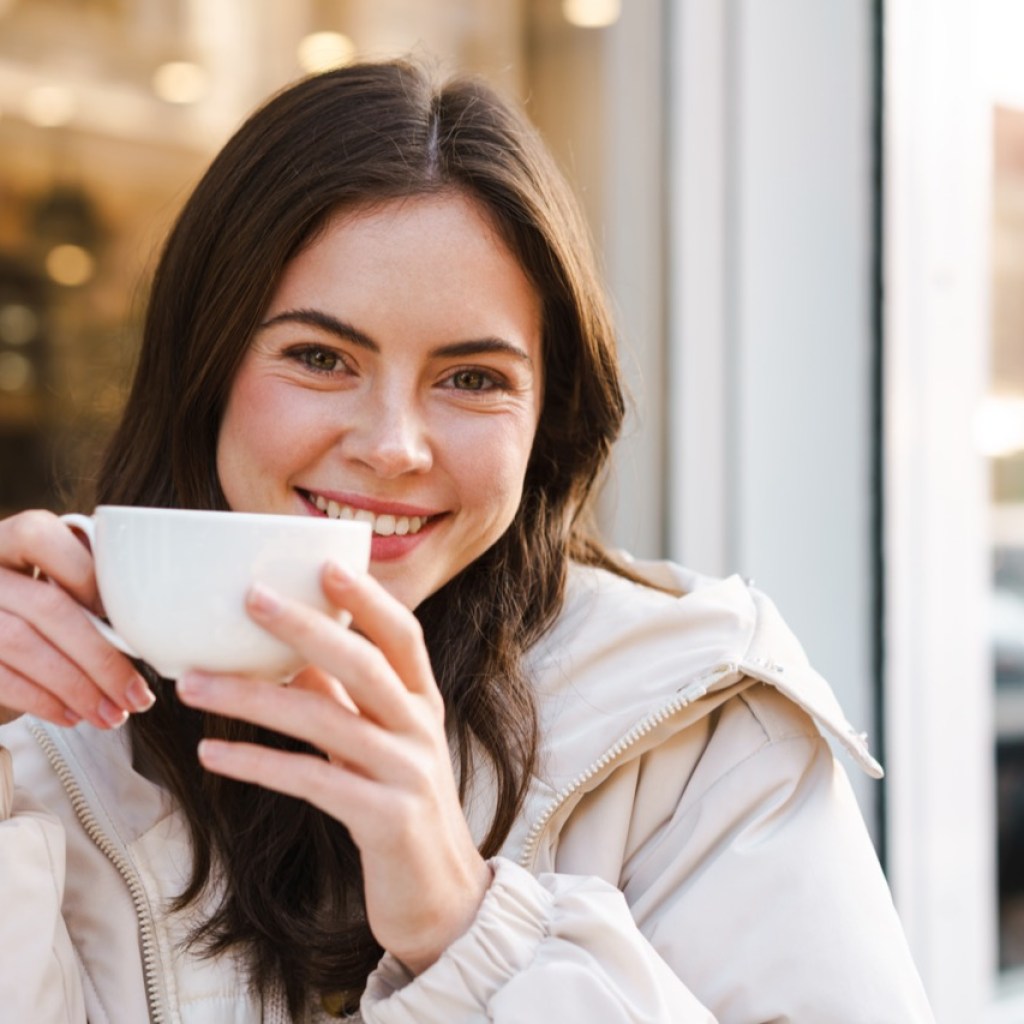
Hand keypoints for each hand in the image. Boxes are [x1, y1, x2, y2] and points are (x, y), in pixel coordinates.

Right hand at [0, 510, 154, 728]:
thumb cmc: (39, 601)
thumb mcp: (56, 575)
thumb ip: (90, 580)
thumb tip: (152, 617)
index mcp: (10, 539)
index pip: (41, 538)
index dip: (85, 576)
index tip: (121, 616)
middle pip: (46, 606)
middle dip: (99, 658)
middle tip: (136, 695)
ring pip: (21, 645)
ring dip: (75, 688)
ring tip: (111, 715)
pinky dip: (40, 701)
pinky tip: (71, 714)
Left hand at [175, 563, 491, 973]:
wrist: (441, 895)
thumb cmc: (398, 807)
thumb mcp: (378, 744)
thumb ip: (343, 699)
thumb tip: (288, 653)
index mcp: (422, 704)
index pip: (403, 636)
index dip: (368, 599)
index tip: (324, 564)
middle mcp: (420, 730)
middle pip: (365, 664)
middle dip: (307, 627)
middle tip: (250, 598)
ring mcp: (406, 774)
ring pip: (326, 721)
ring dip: (254, 698)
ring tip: (195, 683)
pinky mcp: (385, 819)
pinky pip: (312, 782)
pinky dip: (258, 764)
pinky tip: (213, 752)